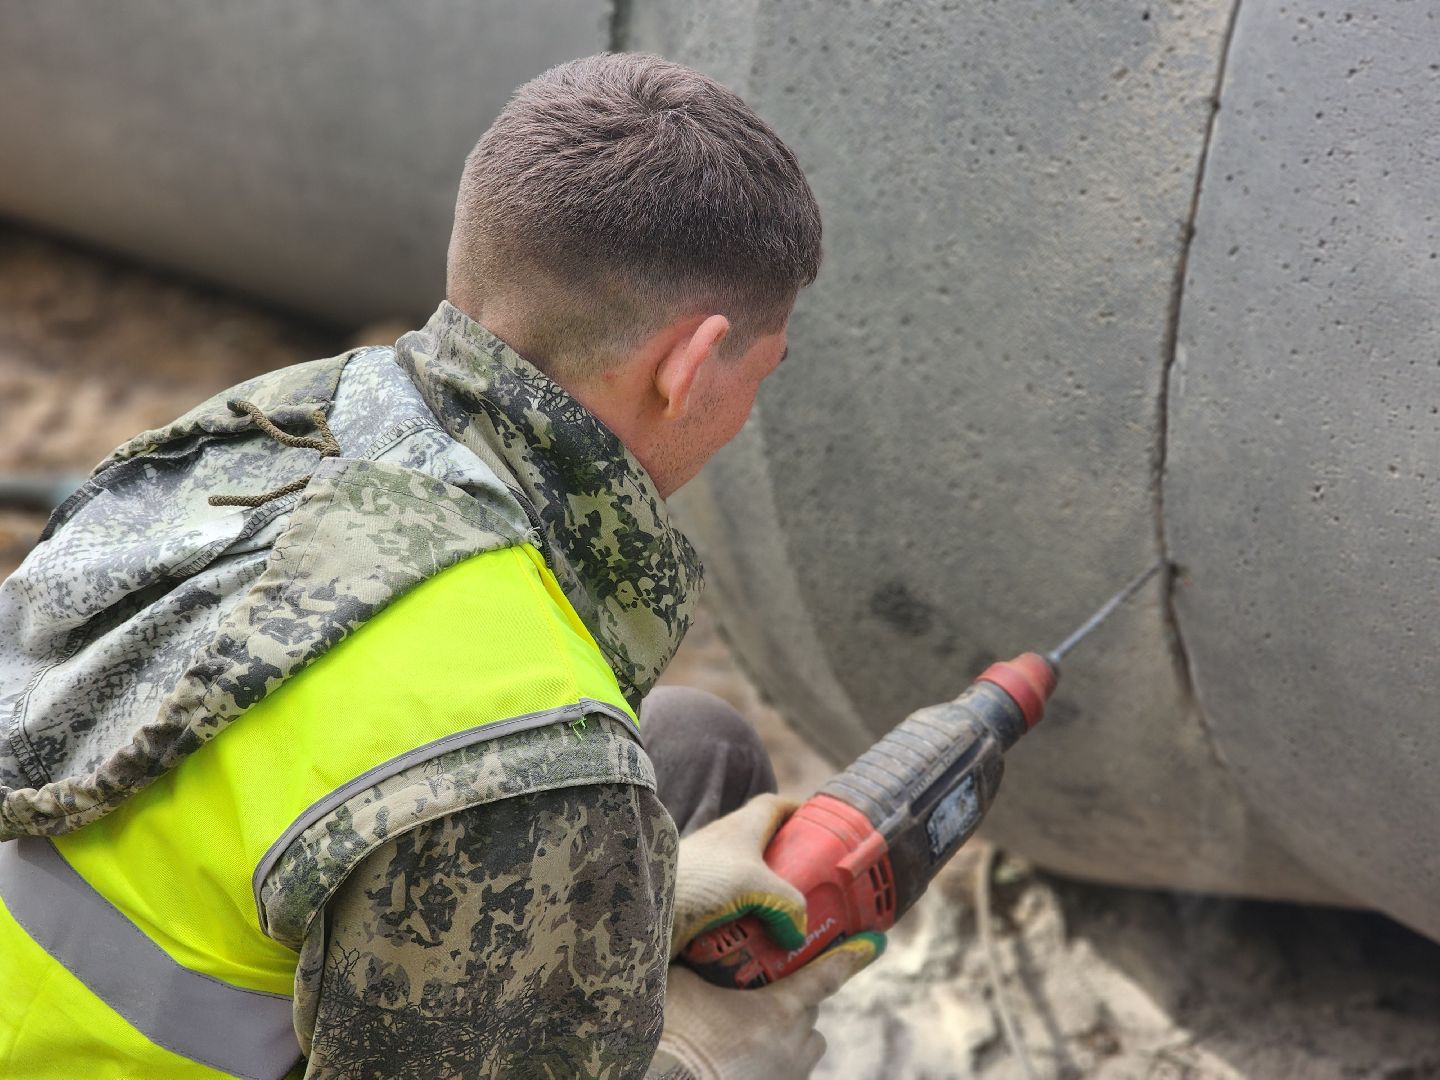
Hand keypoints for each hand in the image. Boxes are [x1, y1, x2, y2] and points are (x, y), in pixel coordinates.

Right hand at [654, 939, 881, 1079]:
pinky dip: (778, 1060)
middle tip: (763, 991)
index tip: (875, 943)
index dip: (850, 956)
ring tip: (755, 1029)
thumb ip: (701, 962)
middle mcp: (793, 1044)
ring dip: (792, 1033)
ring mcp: (788, 1076)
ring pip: (807, 1045)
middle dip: (794, 999)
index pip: (824, 976)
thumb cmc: (675, 1040)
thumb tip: (697, 940)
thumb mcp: (684, 986)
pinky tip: (746, 1056)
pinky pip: (791, 1071)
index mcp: (778, 1011)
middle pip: (811, 1011)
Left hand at [668, 793, 810, 959]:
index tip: (819, 827)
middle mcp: (724, 844)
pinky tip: (757, 943)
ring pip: (747, 882)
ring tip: (790, 922)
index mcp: (741, 826)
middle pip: (764, 846)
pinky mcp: (697, 902)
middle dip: (788, 864)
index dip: (798, 811)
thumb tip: (797, 935)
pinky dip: (746, 922)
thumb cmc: (699, 881)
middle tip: (812, 886)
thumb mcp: (756, 886)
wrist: (643, 907)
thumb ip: (788, 905)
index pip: (774, 805)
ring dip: (767, 899)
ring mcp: (710, 874)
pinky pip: (730, 909)